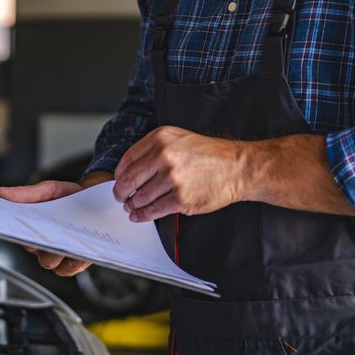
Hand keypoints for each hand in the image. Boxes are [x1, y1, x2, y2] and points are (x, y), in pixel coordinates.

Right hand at [0, 179, 97, 276]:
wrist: (94, 200)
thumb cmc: (68, 197)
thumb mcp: (50, 190)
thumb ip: (28, 194)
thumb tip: (1, 192)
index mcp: (32, 229)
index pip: (19, 235)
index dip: (17, 232)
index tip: (18, 226)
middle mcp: (42, 247)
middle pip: (35, 251)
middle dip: (42, 244)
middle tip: (49, 233)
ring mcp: (58, 256)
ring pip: (52, 263)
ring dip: (60, 253)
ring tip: (70, 240)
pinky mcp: (75, 262)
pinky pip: (71, 268)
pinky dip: (76, 260)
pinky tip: (83, 248)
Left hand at [112, 126, 244, 221]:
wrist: (236, 166)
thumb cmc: (209, 154)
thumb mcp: (178, 138)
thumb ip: (154, 149)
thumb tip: (130, 169)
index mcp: (160, 138)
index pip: (128, 159)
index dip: (119, 174)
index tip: (118, 181)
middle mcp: (164, 156)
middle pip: (129, 179)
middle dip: (121, 192)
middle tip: (120, 197)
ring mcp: (172, 178)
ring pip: (140, 197)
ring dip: (131, 206)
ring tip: (130, 208)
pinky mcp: (180, 198)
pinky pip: (153, 210)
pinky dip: (143, 215)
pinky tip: (140, 215)